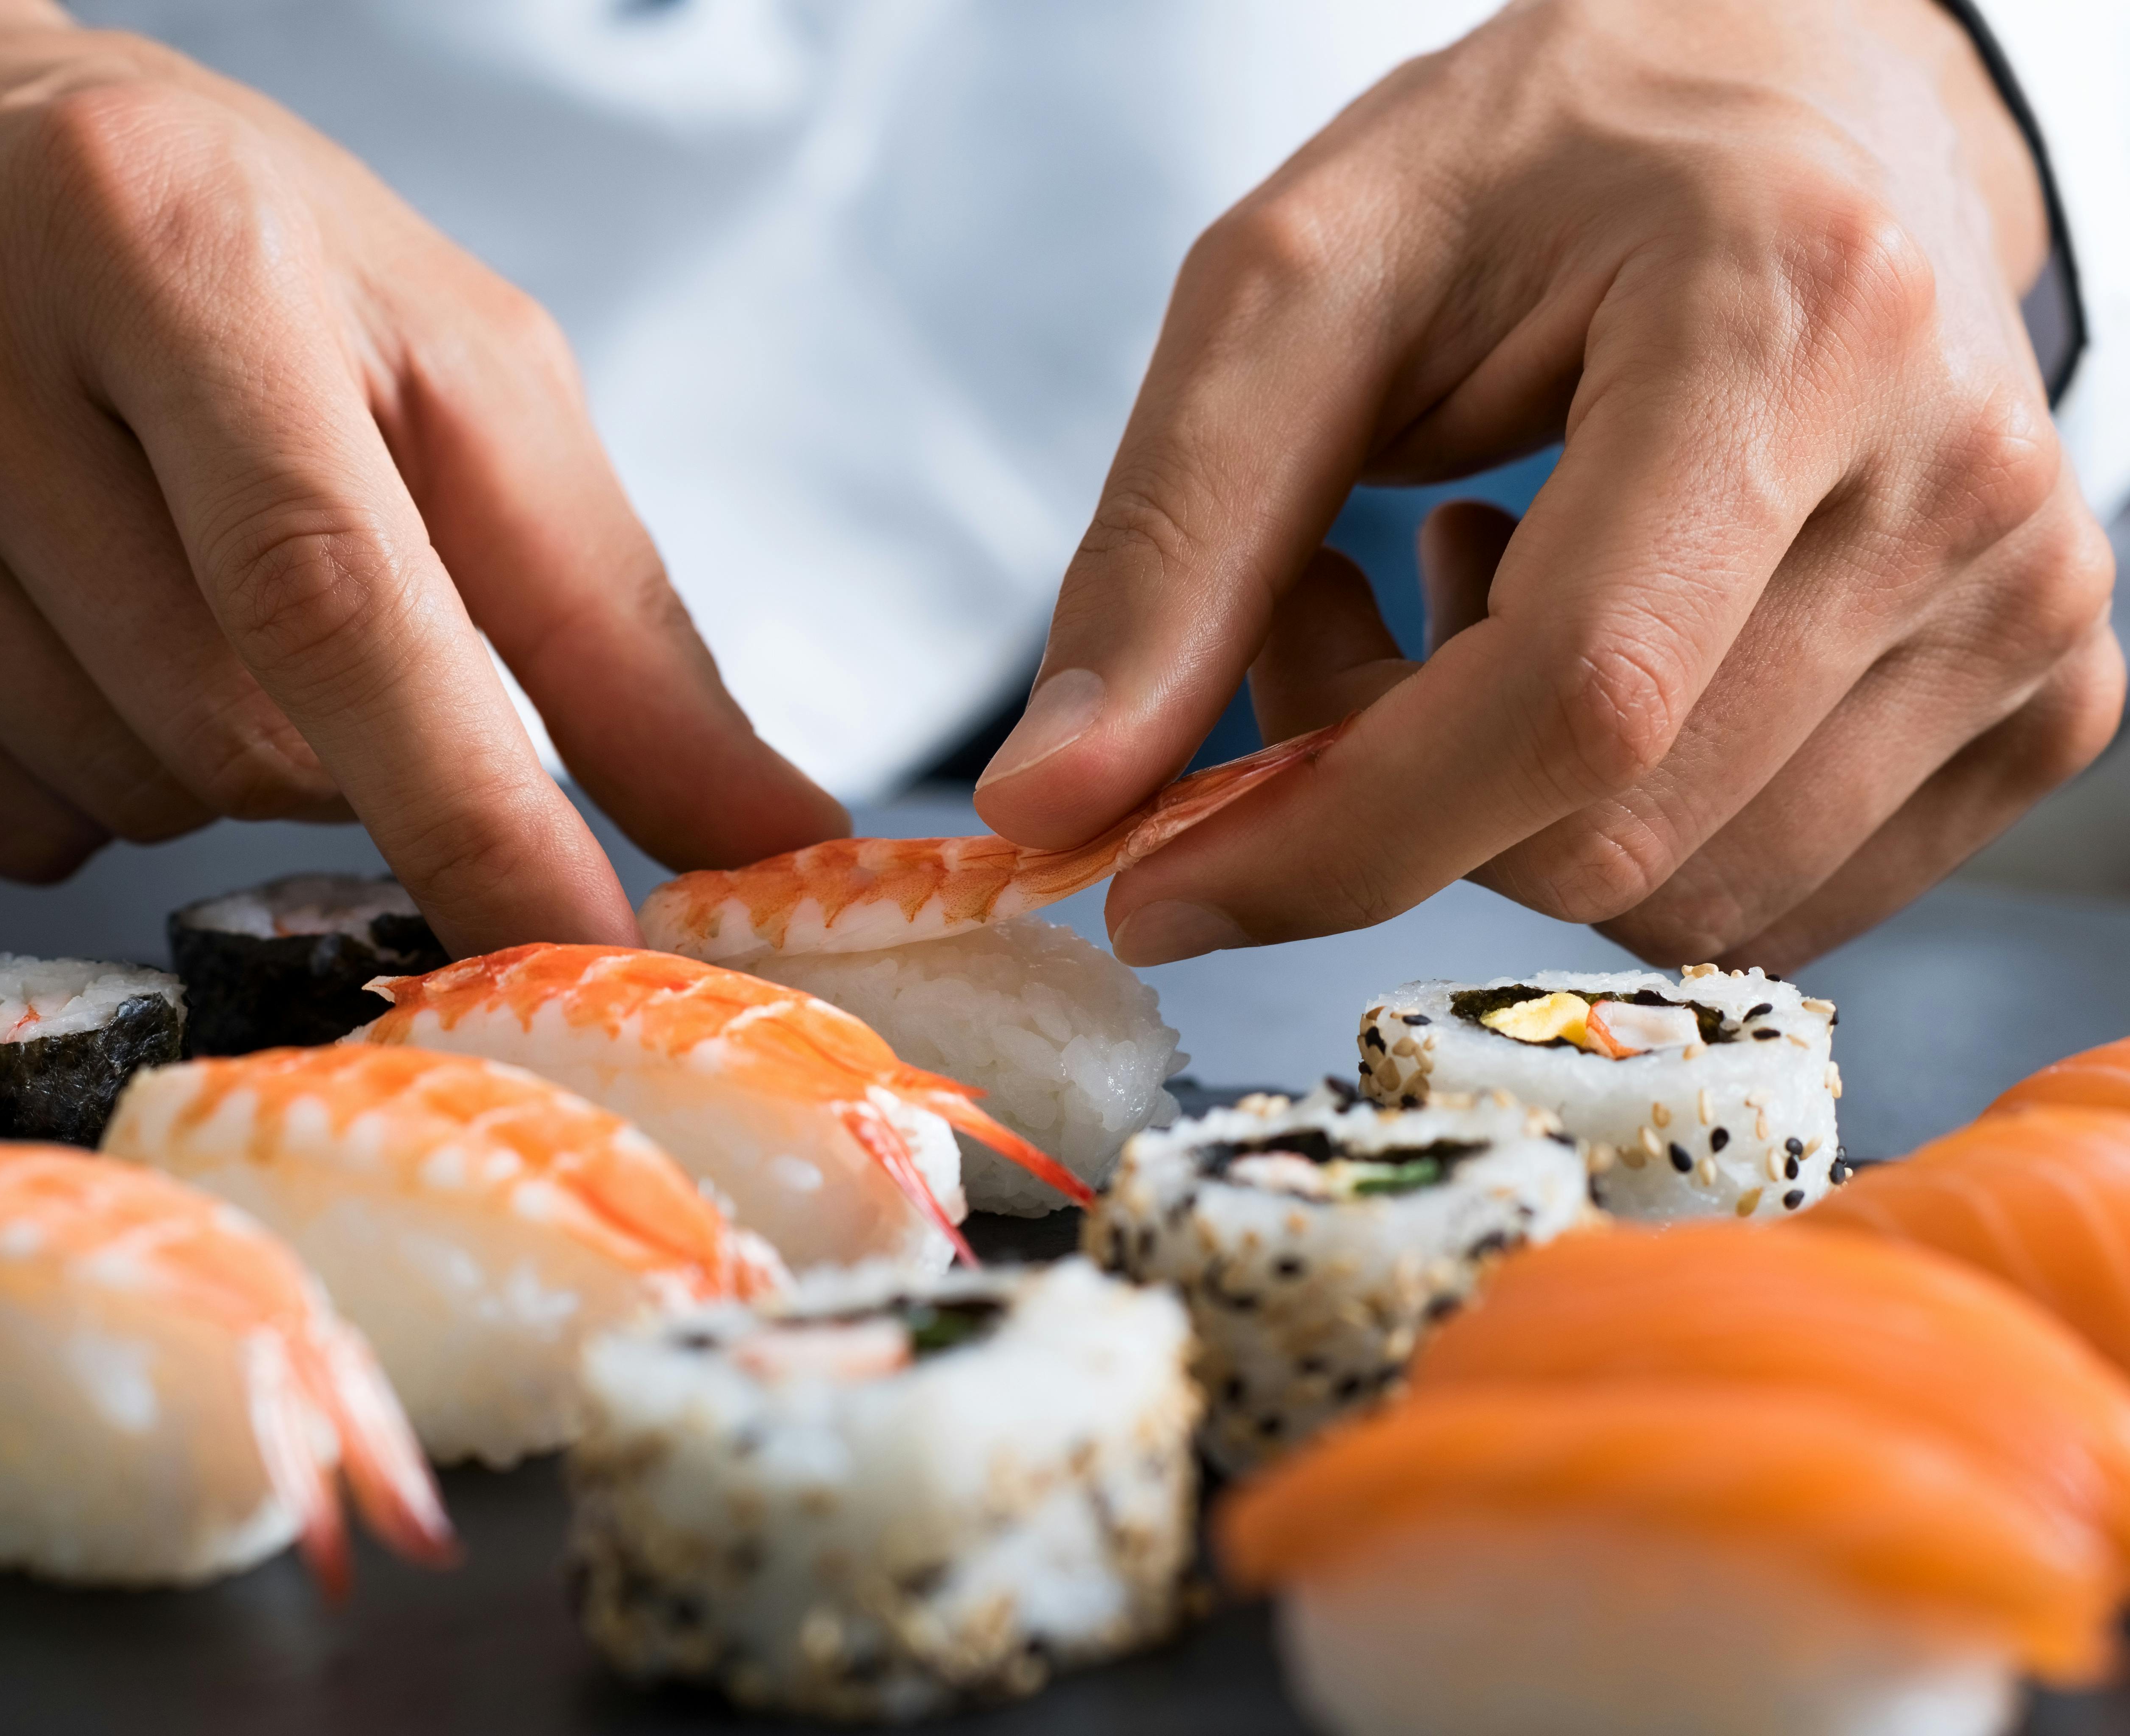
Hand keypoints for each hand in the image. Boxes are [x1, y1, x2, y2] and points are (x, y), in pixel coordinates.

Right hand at [0, 0, 841, 951]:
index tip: (590, 961)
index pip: (334, 590)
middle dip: (337, 743)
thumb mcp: (444, 364)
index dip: (474, 808)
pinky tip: (29, 616)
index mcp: (170, 245)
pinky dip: (65, 779)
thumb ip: (613, 618)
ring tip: (143, 566)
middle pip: (238, 735)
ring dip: (203, 751)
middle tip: (292, 589)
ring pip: (120, 796)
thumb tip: (773, 843)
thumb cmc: (203, 249)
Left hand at [973, 0, 2119, 970]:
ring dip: (1492, 805)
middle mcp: (1959, 479)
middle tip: (1326, 602)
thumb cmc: (1544, 169)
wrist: (1792, 106)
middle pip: (1600, 828)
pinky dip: (1617, 821)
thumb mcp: (1301, 286)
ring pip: (1671, 891)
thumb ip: (1169, 546)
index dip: (1331, 837)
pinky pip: (1763, 896)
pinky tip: (1598, 636)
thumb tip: (1048, 808)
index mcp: (1794, 319)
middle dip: (1387, 788)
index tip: (1154, 881)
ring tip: (1471, 588)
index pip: (1567, 702)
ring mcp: (2025, 603)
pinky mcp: (2042, 693)